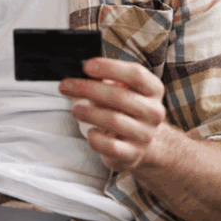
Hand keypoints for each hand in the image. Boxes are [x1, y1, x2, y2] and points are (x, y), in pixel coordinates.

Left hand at [58, 57, 167, 171]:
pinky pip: (109, 146)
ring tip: (76, 110)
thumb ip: (108, 80)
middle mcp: (153, 112)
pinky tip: (90, 131)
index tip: (86, 66)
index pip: (136, 74)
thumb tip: (79, 74)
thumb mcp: (125, 90)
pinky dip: (94, 137)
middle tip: (66, 85)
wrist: (146, 143)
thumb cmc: (127, 109)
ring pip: (113, 120)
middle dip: (88, 89)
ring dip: (88, 112)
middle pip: (120, 96)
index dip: (110, 67)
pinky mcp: (133, 154)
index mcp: (153, 90)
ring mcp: (145, 135)